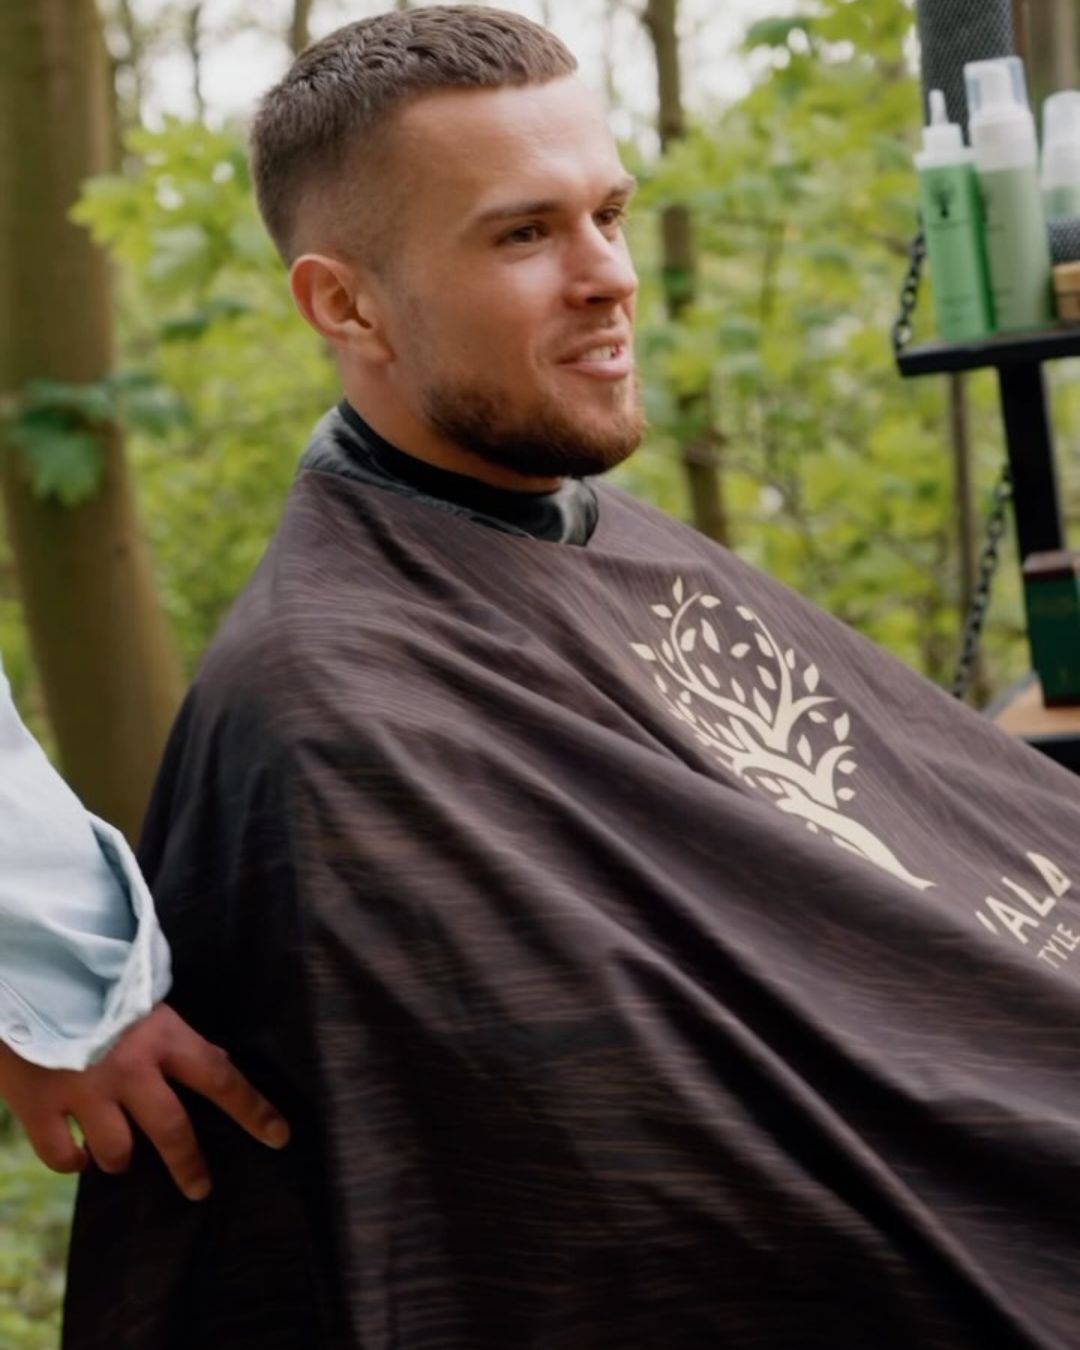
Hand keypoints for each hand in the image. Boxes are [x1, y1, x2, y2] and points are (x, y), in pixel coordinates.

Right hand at [0, 1003, 288, 1200]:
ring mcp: (83, 1091)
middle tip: (201, 1187)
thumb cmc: (91, 980)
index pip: (221, 1078)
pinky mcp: (38, 1106)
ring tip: (119, 1151)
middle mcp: (128, 1069)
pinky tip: (78, 1154)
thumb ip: (170, 1036)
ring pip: (117, 1152)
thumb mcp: (142, 998)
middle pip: (172, 1131)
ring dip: (121, 1157)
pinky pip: (63, 1157)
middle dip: (190, 1165)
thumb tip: (215, 1065)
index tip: (279, 1136)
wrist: (25, 972)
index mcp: (161, 1035)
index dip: (253, 1110)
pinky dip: (73, 1161)